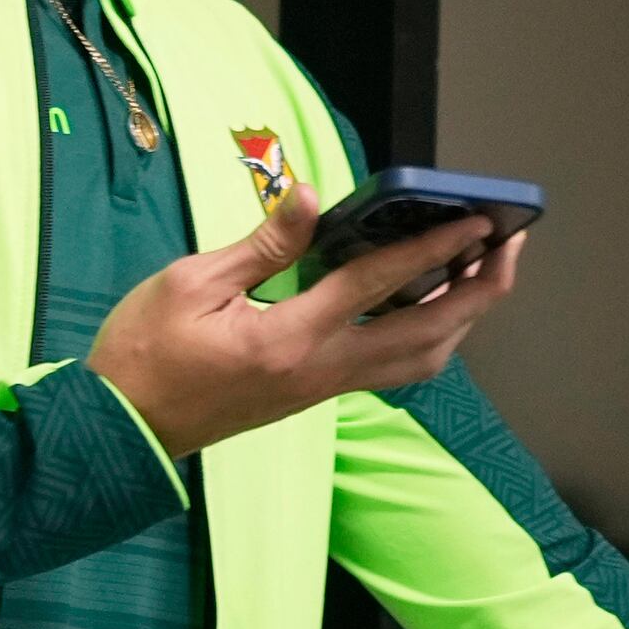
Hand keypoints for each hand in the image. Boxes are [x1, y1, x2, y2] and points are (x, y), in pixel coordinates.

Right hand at [85, 179, 526, 459]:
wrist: (121, 431)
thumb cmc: (143, 355)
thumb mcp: (189, 283)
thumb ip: (262, 243)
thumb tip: (311, 197)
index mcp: (289, 338)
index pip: (379, 285)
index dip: (435, 248)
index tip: (478, 218)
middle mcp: (320, 371)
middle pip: (429, 334)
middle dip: (480, 290)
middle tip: (507, 245)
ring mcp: (321, 389)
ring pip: (420, 361)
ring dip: (461, 319)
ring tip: (479, 274)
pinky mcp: (313, 395)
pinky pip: (393, 369)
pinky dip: (428, 337)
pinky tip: (427, 307)